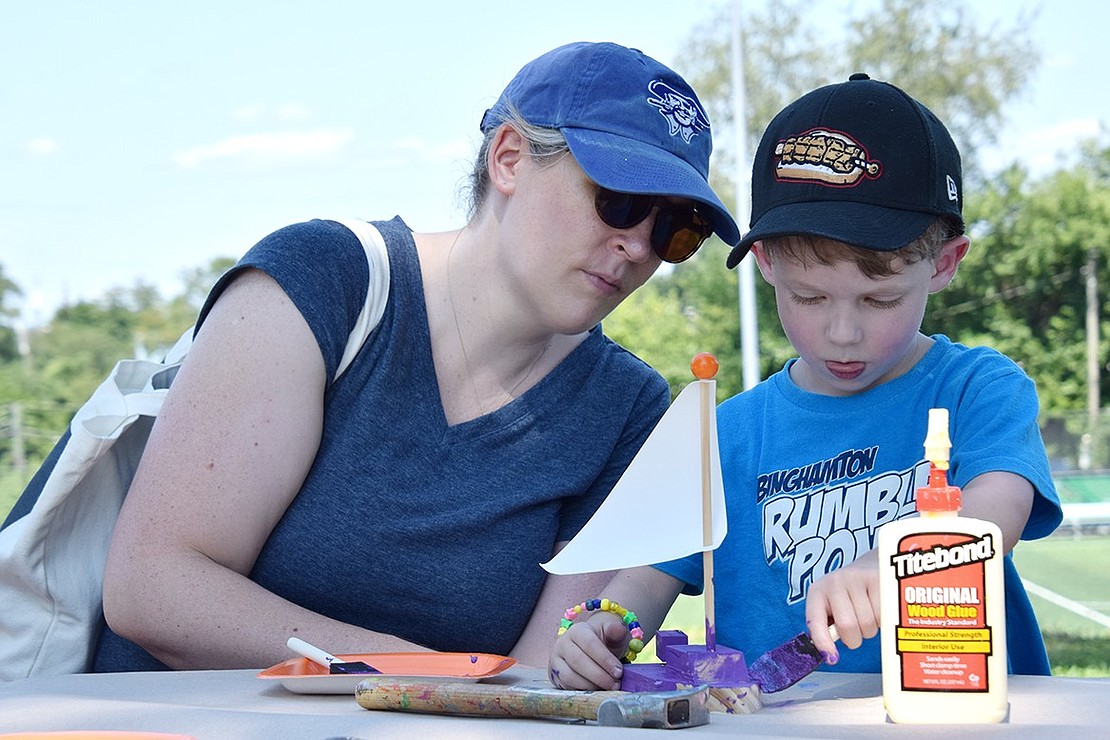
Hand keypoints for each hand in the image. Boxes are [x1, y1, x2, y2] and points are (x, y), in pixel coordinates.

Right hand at [548, 614, 627, 689]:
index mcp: (577, 631)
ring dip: (590, 686)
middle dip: (599, 675)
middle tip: (615, 684)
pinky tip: (597, 691)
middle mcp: (562, 644)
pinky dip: (583, 691)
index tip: (619, 672)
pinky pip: (566, 687)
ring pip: (569, 676)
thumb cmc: (603, 642)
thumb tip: (618, 629)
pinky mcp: (555, 676)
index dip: (604, 659)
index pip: (589, 643)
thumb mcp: (612, 635)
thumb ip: (615, 632)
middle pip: (578, 661)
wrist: (591, 649)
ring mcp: (555, 660)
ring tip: (608, 688)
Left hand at [803, 549, 879, 663]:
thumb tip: (829, 656)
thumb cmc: (847, 597)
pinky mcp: (878, 579)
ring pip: (868, 623)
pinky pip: (884, 615)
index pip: (815, 621)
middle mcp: (834, 582)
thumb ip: (827, 629)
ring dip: (870, 628)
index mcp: (817, 593)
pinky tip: (879, 608)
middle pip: (848, 626)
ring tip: (868, 614)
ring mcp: (856, 578)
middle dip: (854, 638)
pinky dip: (883, 620)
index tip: (832, 658)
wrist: (868, 567)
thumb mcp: (831, 609)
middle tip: (856, 629)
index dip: (822, 642)